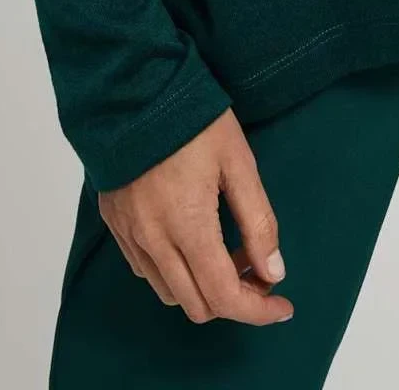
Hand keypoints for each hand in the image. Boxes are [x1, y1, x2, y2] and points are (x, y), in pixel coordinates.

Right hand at [98, 107, 293, 325]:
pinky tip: (191, 239)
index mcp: (187, 227)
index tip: (283, 304)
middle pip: (197, 306)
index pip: (224, 297)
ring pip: (170, 292)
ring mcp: (129, 235)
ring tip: (226, 250)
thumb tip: (274, 271)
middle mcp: (153, 241)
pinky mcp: (115, 224)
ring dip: (203, 287)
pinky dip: (175, 270)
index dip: (258, 311)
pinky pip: (146, 269)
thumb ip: (258, 221)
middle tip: (258, 269)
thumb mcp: (239, 163)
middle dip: (234, 299)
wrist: (135, 89)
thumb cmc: (193, 121)